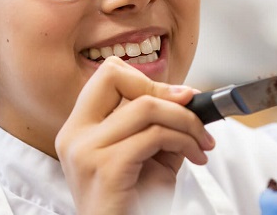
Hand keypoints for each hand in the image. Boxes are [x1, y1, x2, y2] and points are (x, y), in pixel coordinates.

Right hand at [55, 57, 214, 214]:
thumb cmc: (132, 204)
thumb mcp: (146, 155)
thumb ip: (157, 124)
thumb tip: (186, 96)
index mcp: (78, 128)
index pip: (107, 74)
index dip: (146, 81)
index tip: (178, 98)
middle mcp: (75, 135)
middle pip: (116, 77)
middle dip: (164, 90)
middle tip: (192, 111)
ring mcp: (86, 151)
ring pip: (146, 107)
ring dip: (186, 121)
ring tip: (201, 142)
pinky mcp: (107, 167)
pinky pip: (156, 135)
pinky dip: (185, 141)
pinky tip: (196, 156)